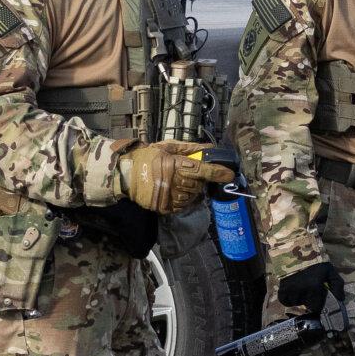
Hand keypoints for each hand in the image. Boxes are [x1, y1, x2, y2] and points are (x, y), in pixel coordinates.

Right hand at [119, 141, 233, 214]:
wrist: (124, 174)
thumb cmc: (146, 157)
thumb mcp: (167, 147)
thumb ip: (190, 148)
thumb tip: (210, 148)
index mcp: (176, 165)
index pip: (203, 171)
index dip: (218, 173)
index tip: (230, 175)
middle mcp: (174, 182)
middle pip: (199, 185)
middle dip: (199, 180)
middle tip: (190, 174)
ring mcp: (169, 197)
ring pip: (192, 196)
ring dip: (191, 191)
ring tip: (180, 182)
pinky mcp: (164, 207)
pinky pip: (182, 205)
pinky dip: (183, 199)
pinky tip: (175, 191)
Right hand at [278, 261, 345, 315]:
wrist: (297, 250)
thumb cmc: (315, 261)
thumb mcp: (330, 270)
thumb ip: (337, 285)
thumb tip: (340, 299)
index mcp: (315, 287)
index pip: (316, 307)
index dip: (318, 304)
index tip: (318, 300)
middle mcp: (302, 290)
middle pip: (306, 306)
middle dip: (309, 301)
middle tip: (310, 293)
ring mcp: (290, 290)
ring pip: (295, 303)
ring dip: (299, 300)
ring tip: (301, 291)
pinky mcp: (282, 287)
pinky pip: (284, 300)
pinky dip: (288, 299)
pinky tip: (292, 292)